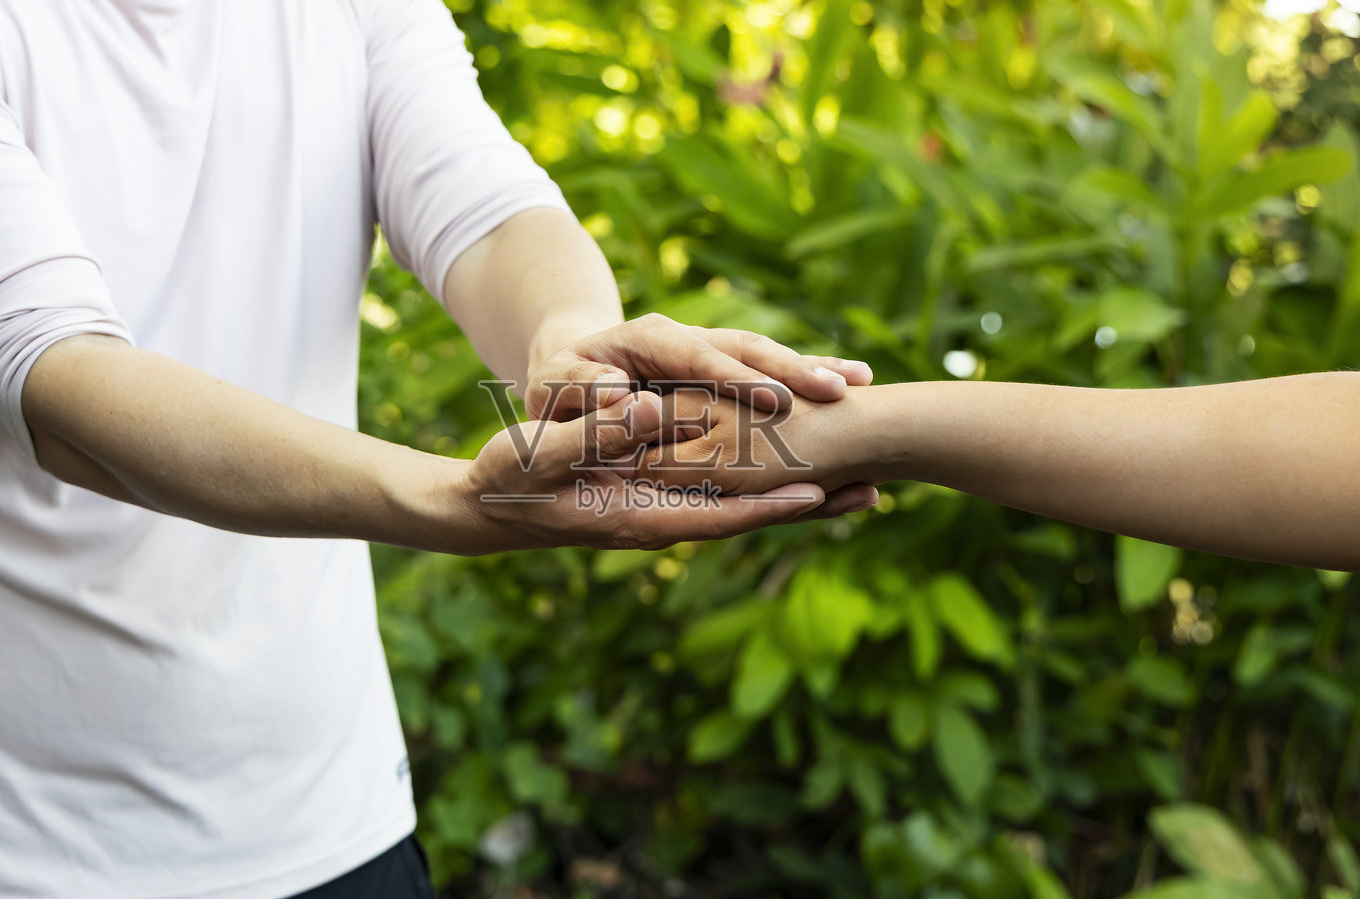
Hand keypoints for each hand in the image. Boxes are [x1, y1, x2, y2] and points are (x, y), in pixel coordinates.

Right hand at [456, 390, 874, 552]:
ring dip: (797, 498)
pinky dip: (764, 486)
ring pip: (742, 506)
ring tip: (859, 488)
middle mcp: (660, 519)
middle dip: (806, 508)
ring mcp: (662, 511)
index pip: (715, 514)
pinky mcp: (659, 497)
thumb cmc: (507, 479)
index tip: (820, 492)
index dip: (767, 504)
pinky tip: (798, 472)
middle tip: (872, 495)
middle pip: (745, 517)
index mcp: (636, 515)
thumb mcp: (539, 455)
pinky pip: (722, 494)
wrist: (486, 506)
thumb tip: (646, 410)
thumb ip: (590, 436)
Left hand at [525, 313, 872, 421]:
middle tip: (839, 389)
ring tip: (860, 382)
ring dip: (811, 367)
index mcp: (647, 341)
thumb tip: (613, 393)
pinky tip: (852, 382)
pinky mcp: (723, 366)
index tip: (777, 400)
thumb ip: (579, 390)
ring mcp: (709, 349)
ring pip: (766, 353)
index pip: (698, 358)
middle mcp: (687, 338)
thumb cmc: (558, 385)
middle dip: (792, 367)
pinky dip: (807, 373)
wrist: (568, 363)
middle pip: (746, 348)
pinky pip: (770, 369)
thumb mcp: (555, 387)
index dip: (738, 379)